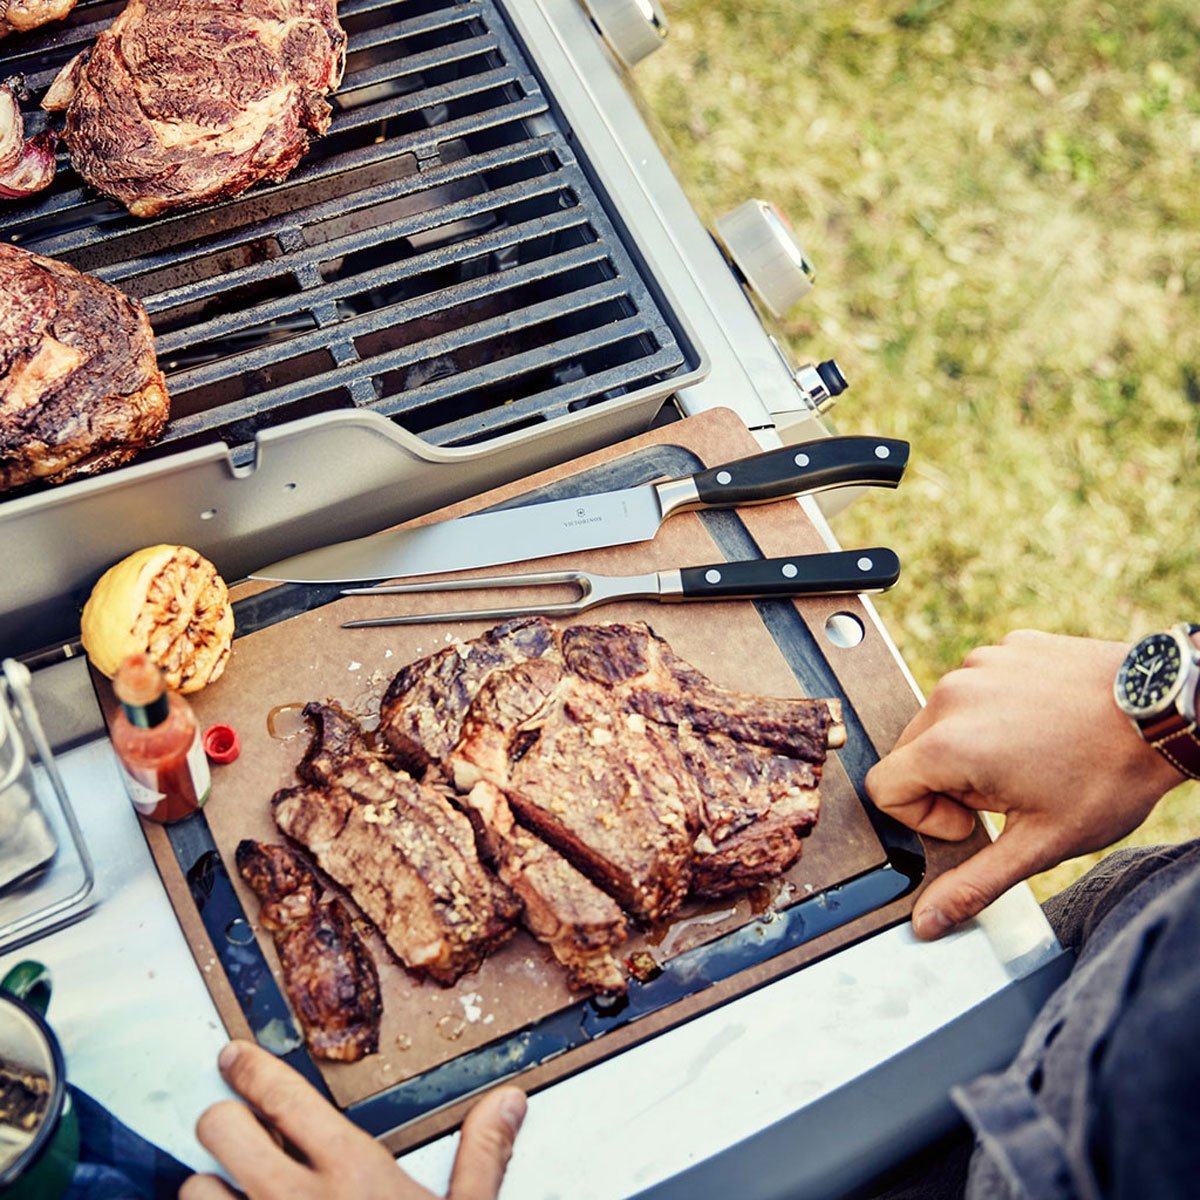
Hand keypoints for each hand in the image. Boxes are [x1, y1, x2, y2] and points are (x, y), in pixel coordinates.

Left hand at [180, 1040, 525, 1199]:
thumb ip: (482, 1159)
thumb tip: (508, 1102)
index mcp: (352, 1175)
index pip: (284, 1098)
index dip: (250, 1069)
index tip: (234, 1058)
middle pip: (221, 1129)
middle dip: (223, 1121)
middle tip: (233, 1126)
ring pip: (193, 1191)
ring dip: (207, 1191)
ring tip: (231, 1197)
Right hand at [865, 630, 1184, 938]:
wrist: (1164, 712)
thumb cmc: (1108, 776)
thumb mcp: (1039, 844)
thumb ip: (972, 884)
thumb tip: (926, 922)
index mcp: (948, 744)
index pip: (884, 788)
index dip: (922, 818)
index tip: (974, 820)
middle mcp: (951, 696)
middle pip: (911, 753)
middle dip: (947, 782)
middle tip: (1007, 794)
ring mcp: (977, 664)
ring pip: (942, 719)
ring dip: (970, 745)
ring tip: (1029, 759)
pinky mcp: (1003, 647)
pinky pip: (975, 686)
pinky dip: (996, 709)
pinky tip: (1041, 725)